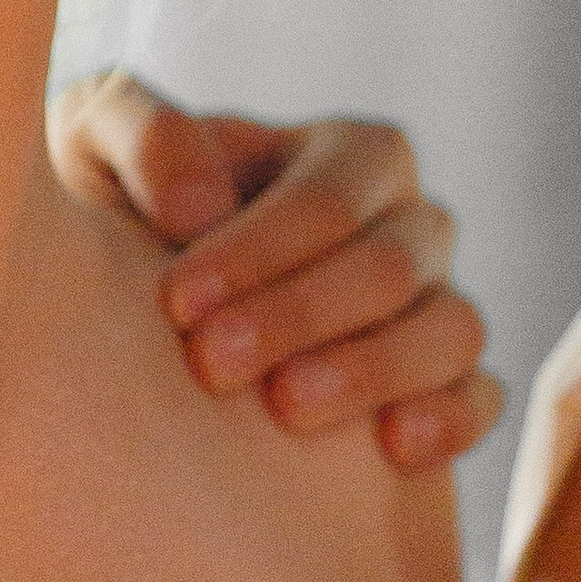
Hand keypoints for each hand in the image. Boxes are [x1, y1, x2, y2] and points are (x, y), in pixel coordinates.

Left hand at [48, 76, 499, 469]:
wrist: (125, 306)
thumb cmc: (118, 205)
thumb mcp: (99, 142)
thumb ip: (139, 133)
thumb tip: (199, 205)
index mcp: (343, 153)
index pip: (332, 194)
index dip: (261, 247)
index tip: (179, 301)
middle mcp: (407, 223)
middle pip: (392, 263)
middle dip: (301, 313)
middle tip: (212, 364)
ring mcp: (436, 305)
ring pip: (452, 329)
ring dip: (372, 370)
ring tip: (286, 409)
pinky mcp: (446, 386)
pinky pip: (481, 398)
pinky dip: (451, 419)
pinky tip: (392, 449)